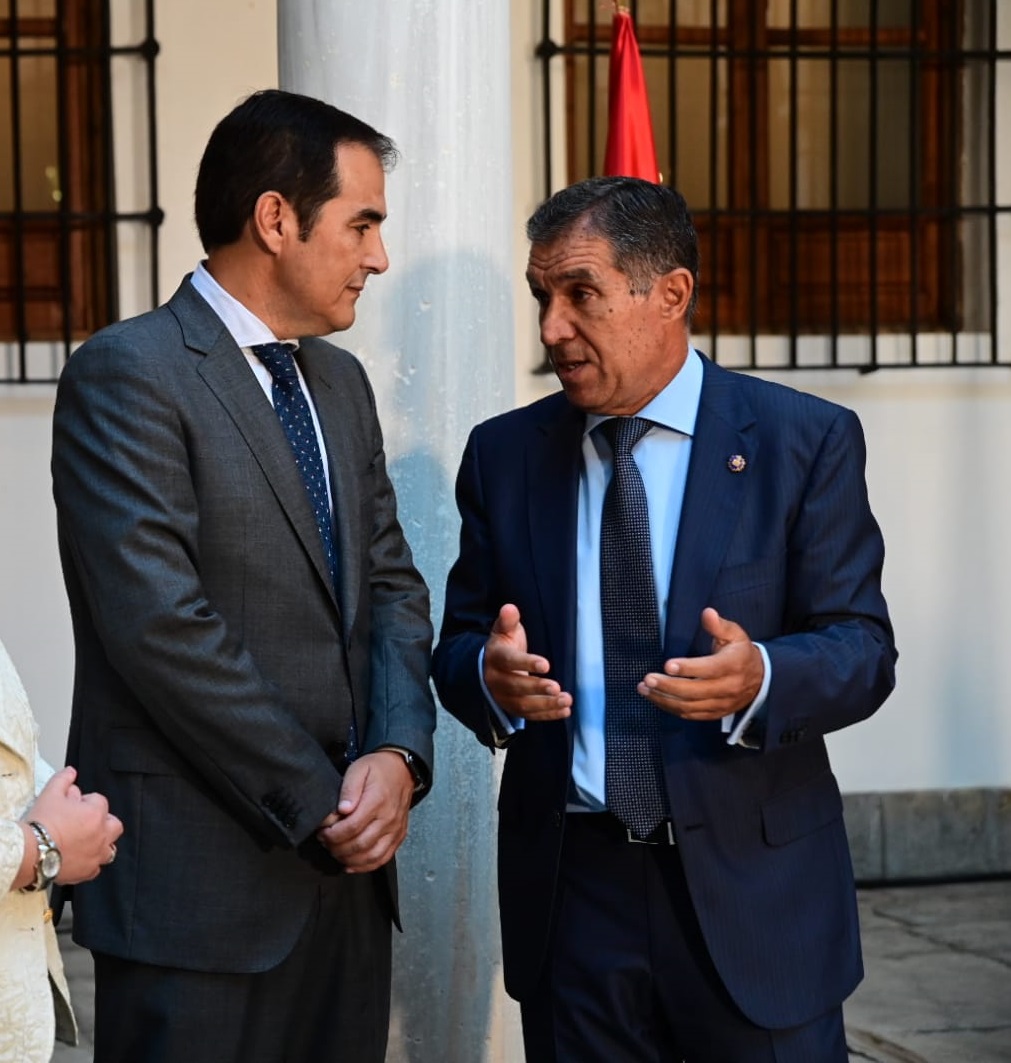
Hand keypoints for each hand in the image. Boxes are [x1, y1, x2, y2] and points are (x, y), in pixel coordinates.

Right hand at [25, 766, 122, 885]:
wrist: (31, 852)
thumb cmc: (42, 823)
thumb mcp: (50, 794)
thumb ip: (63, 779)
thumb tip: (71, 771)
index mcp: (96, 813)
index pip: (99, 801)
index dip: (85, 801)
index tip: (73, 806)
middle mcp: (102, 834)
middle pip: (114, 824)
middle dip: (103, 821)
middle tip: (85, 823)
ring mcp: (96, 854)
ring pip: (110, 848)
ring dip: (101, 843)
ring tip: (86, 842)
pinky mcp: (87, 871)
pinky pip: (96, 868)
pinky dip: (90, 863)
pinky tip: (79, 859)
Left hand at [315, 751, 414, 872]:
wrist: (403, 769)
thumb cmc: (378, 769)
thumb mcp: (359, 769)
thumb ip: (349, 788)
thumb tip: (342, 810)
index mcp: (377, 801)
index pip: (351, 827)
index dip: (333, 835)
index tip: (322, 832)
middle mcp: (388, 818)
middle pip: (359, 844)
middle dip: (336, 848)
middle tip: (325, 842)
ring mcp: (395, 830)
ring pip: (371, 856)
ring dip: (349, 859)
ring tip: (335, 852)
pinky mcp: (399, 836)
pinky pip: (383, 858)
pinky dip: (365, 866)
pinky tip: (350, 864)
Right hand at [483, 604, 571, 721]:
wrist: (491, 666)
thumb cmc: (505, 645)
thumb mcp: (504, 630)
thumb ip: (508, 620)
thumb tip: (509, 608)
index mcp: (495, 658)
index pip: (509, 661)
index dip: (526, 663)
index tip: (546, 665)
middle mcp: (496, 680)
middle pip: (515, 686)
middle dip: (537, 688)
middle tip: (557, 688)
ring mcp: (503, 697)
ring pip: (523, 705)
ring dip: (546, 704)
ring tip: (566, 700)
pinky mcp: (513, 708)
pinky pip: (530, 715)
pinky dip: (548, 715)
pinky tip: (565, 711)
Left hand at [639, 607, 763, 720]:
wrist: (761, 680)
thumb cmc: (741, 653)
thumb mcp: (735, 634)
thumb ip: (718, 625)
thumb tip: (707, 613)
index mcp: (732, 665)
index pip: (709, 669)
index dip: (688, 668)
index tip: (667, 665)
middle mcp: (727, 687)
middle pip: (694, 691)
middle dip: (668, 686)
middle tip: (647, 679)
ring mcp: (721, 703)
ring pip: (689, 706)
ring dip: (664, 699)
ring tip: (644, 689)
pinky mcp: (715, 713)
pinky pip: (691, 715)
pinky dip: (671, 709)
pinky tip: (656, 699)